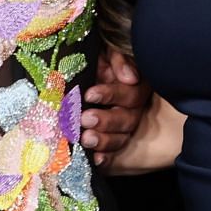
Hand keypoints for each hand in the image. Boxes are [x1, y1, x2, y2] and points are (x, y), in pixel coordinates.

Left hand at [80, 48, 150, 166]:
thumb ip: (119, 59)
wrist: (77, 68)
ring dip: (105, 141)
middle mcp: (131, 108)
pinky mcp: (110, 140)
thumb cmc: (96, 59)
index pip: (131, 94)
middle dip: (107, 121)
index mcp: (133, 86)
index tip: (90, 95)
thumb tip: (130, 78)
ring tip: (86, 139)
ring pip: (122, 138)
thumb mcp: (107, 51)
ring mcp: (122, 126)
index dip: (111, 95)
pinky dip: (106, 158)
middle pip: (128, 119)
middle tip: (85, 119)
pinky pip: (113, 153)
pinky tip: (97, 160)